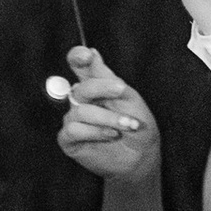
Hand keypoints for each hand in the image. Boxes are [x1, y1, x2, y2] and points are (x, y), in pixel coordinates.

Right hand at [54, 47, 159, 185]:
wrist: (141, 157)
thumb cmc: (137, 127)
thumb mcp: (128, 98)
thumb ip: (107, 78)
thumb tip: (92, 53)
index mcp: (95, 86)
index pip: (79, 66)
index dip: (78, 57)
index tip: (87, 55)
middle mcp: (81, 101)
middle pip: (80, 88)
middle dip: (101, 89)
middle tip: (121, 91)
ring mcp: (74, 120)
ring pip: (80, 111)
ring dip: (107, 117)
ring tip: (127, 125)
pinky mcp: (69, 139)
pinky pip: (73, 129)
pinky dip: (95, 131)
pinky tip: (111, 135)